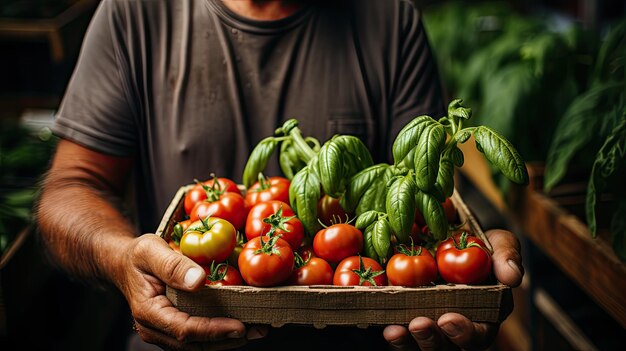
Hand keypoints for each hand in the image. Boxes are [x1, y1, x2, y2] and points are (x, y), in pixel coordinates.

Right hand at [117, 234, 266, 349]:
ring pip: (199, 346)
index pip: (184, 329)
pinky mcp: (175, 329)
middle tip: (259, 329)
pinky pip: (198, 338)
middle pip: (195, 344)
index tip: (239, 326)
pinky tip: (241, 325)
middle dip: (228, 340)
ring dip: (228, 341)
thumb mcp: (150, 250)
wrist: (124, 265)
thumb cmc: (137, 256)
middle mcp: (155, 329)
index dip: (213, 330)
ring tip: (257, 330)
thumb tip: (199, 280)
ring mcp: (164, 333)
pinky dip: (220, 334)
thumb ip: (172, 264)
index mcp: (149, 312)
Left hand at [382, 229, 523, 349]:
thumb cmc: (479, 243)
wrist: (448, 236)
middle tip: (419, 324)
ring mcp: (431, 324)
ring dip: (408, 342)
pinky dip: (393, 334)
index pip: (479, 334)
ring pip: (421, 345)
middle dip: (432, 339)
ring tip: (394, 331)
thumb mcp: (498, 243)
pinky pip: (400, 335)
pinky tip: (383, 325)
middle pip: (447, 346)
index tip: (449, 319)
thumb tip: (511, 277)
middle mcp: (457, 327)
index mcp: (484, 315)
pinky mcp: (407, 317)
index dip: (465, 333)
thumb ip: (507, 256)